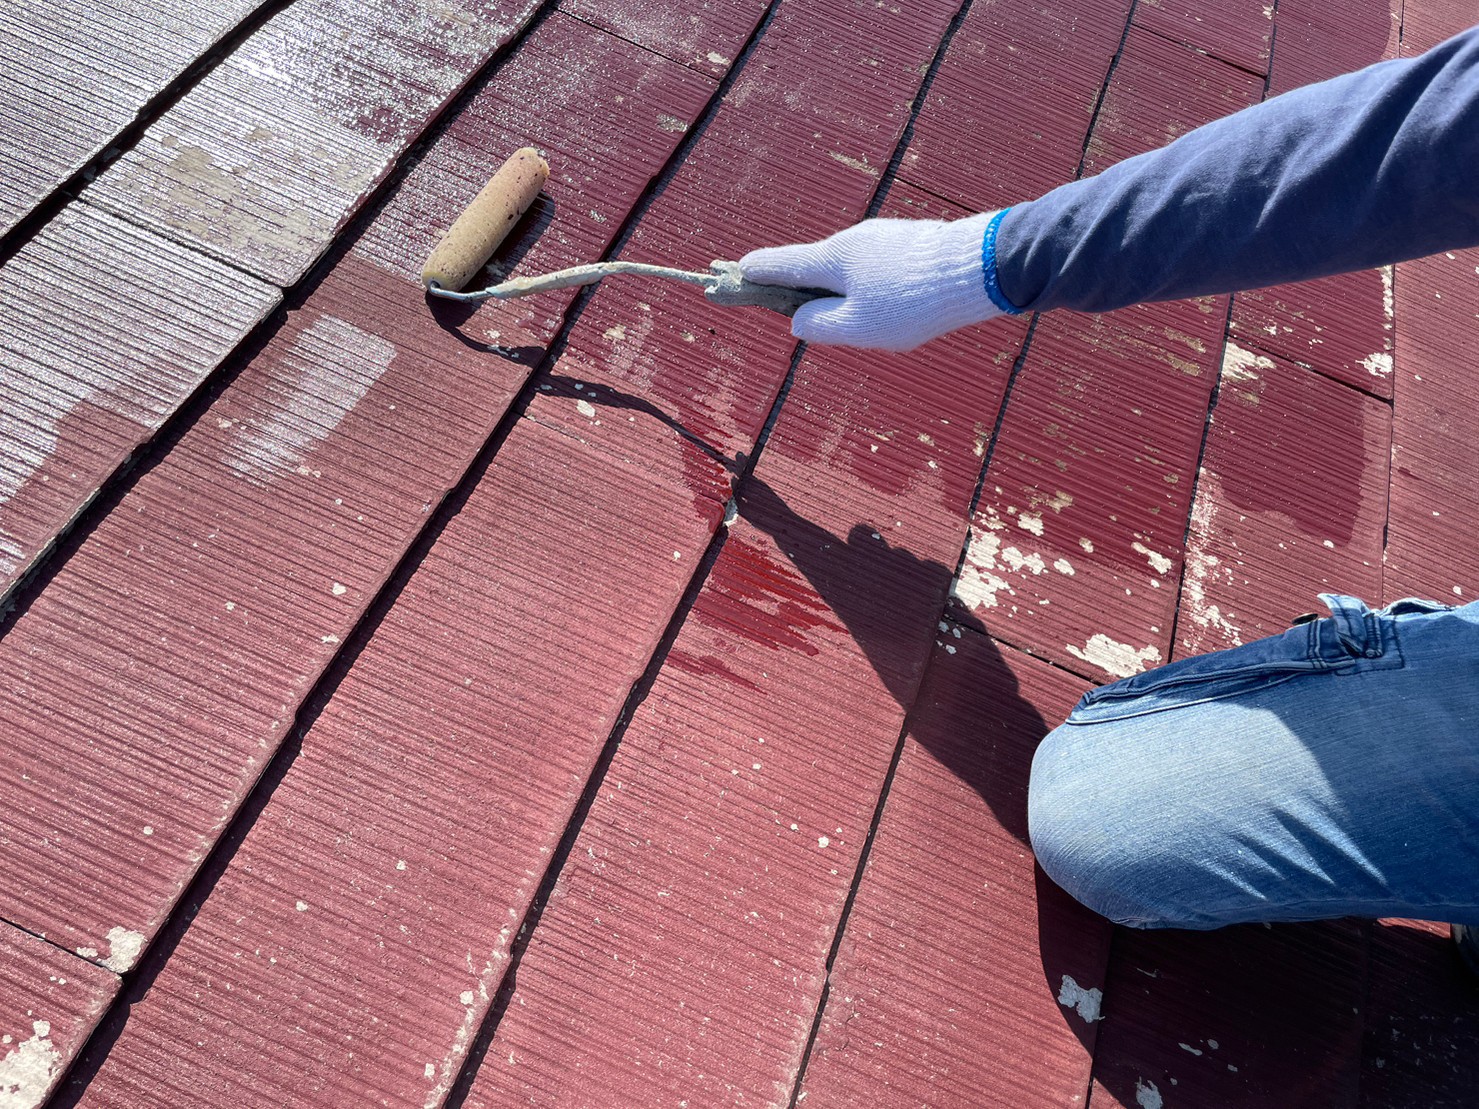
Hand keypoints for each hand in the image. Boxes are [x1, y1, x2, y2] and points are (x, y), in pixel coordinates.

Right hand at [738, 212, 1011, 351]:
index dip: (756, 272)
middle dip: (810, 292)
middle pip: (818, 268)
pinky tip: (905, 310)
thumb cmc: (912, 303)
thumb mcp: (857, 327)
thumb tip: (799, 320)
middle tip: (813, 319)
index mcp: (832, 258)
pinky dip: (878, 289)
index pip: (782, 264)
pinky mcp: (912, 243)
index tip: (737, 271)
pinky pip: (881, 269)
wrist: (978, 269)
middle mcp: (854, 240)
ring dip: (851, 295)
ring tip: (882, 325)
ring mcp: (885, 237)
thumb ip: (819, 325)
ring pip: (854, 271)